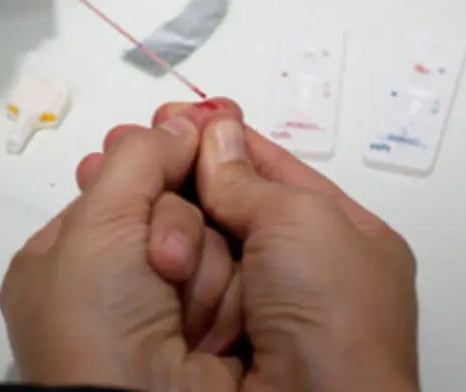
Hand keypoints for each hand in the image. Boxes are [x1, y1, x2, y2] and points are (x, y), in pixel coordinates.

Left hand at [0, 113, 239, 389]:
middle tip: (165, 264)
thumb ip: (139, 159)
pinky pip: (240, 285)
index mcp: (64, 259)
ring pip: (217, 246)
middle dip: (180, 234)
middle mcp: (113, 285)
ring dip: (207, 275)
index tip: (189, 145)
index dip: (157, 170)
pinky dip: (229, 304)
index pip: (124, 186)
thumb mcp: (96, 226)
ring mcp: (163, 314)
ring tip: (184, 315)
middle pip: (178, 211)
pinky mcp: (210, 336)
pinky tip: (207, 334)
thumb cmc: (95, 325)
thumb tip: (182, 122)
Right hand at [144, 105, 419, 391]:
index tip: (179, 116)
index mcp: (347, 239)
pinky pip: (184, 291)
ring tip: (118, 184)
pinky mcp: (219, 348)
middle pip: (234, 211)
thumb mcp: (301, 222)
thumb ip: (249, 179)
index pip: (277, 173)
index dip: (227, 142)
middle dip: (185, 180)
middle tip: (129, 146)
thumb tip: (215, 134)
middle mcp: (306, 277)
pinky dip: (161, 268)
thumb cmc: (335, 318)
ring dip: (168, 222)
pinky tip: (128, 238)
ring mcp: (262, 315)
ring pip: (203, 250)